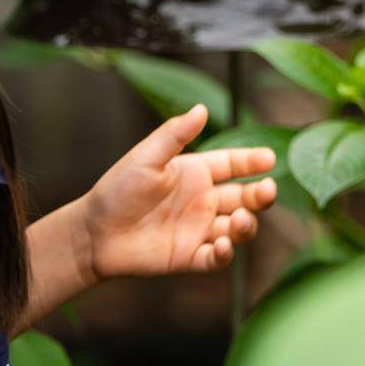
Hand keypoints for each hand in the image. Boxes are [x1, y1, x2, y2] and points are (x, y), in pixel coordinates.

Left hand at [80, 104, 278, 278]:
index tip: (270, 159)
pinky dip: (226, 253)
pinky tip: (222, 244)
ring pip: (237, 227)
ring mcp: (199, 229)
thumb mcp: (146, 157)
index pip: (233, 164)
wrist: (94, 233)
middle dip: (261, 194)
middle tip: (267, 190)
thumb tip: (202, 108)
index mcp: (195, 173)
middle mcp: (202, 201)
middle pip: (244, 197)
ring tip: (238, 219)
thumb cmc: (116, 190)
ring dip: (246, 224)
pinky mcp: (191, 257)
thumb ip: (175, 134)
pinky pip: (218, 257)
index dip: (252, 161)